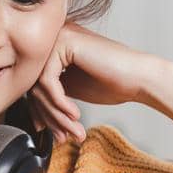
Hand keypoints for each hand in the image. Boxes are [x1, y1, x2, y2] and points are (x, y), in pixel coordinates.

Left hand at [28, 21, 162, 141]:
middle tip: (62, 136)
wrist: (140, 79)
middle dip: (48, 115)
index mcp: (54, 46)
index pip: (33, 82)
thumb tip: (32, 114)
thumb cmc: (113, 84)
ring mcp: (59, 36)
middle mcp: (54, 36)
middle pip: (33, 83)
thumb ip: (51, 95)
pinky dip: (60, 102)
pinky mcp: (65, 42)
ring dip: (55, 113)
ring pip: (39, 84)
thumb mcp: (72, 90)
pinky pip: (48, 80)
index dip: (40, 111)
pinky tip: (75, 114)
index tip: (47, 131)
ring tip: (72, 129)